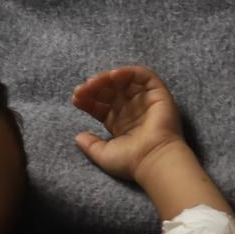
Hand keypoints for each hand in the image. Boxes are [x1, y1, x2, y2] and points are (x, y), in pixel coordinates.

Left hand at [71, 66, 187, 183]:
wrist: (153, 160)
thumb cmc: (131, 161)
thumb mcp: (103, 154)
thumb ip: (90, 145)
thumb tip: (78, 137)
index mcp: (120, 123)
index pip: (101, 104)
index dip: (88, 99)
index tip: (76, 99)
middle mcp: (132, 110)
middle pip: (109, 90)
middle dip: (93, 87)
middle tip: (81, 90)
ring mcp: (145, 101)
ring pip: (124, 80)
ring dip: (106, 78)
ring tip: (93, 83)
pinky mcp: (158, 94)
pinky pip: (144, 76)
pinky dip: (127, 72)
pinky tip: (112, 76)